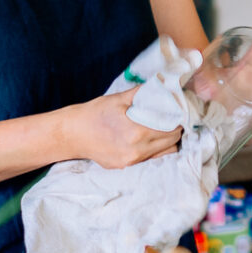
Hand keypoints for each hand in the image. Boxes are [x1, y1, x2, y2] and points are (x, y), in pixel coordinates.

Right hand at [66, 88, 182, 168]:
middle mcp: (137, 151)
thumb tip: (163, 85)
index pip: (172, 128)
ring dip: (168, 141)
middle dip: (176, 129)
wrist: (72, 134)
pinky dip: (155, 149)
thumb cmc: (94, 113)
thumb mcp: (119, 99)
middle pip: (172, 142)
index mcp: (137, 132)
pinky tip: (149, 138)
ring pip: (165, 153)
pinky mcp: (126, 167)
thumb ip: (143, 93)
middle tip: (173, 117)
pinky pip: (150, 159)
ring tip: (162, 128)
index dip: (179, 118)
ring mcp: (131, 162)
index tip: (179, 111)